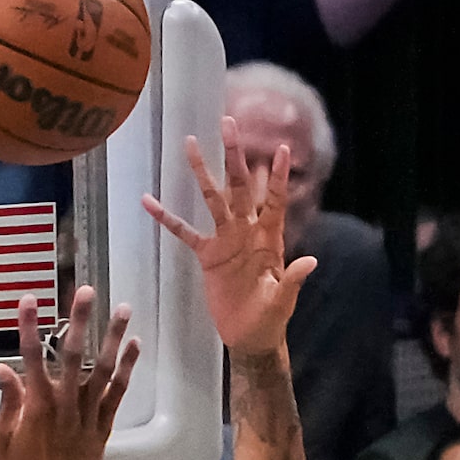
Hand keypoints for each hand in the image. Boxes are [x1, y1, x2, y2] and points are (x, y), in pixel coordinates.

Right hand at [0, 285, 139, 459]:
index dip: (29, 326)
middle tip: (86, 291)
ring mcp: (86, 417)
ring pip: (101, 370)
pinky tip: (133, 345)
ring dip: (112, 337)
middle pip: (72, 355)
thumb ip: (6, 402)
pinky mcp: (102, 428)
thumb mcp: (1, 440)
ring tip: (122, 308)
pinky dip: (126, 369)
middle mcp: (64, 406)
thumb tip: (2, 369)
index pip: (31, 357)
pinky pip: (117, 394)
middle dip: (79, 320)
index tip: (28, 300)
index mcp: (35, 406)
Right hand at [143, 119, 315, 355]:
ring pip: (212, 199)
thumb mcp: (283, 300)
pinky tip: (149, 201)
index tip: (280, 148)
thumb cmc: (271, 318)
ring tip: (189, 143)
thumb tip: (309, 261)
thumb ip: (293, 279)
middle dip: (234, 157)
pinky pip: (184, 232)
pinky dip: (167, 218)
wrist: (249, 336)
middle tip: (228, 124)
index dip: (278, 177)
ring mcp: (225, 240)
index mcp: (269, 238)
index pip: (274, 200)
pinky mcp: (207, 256)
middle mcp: (247, 231)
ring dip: (202, 173)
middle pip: (240, 187)